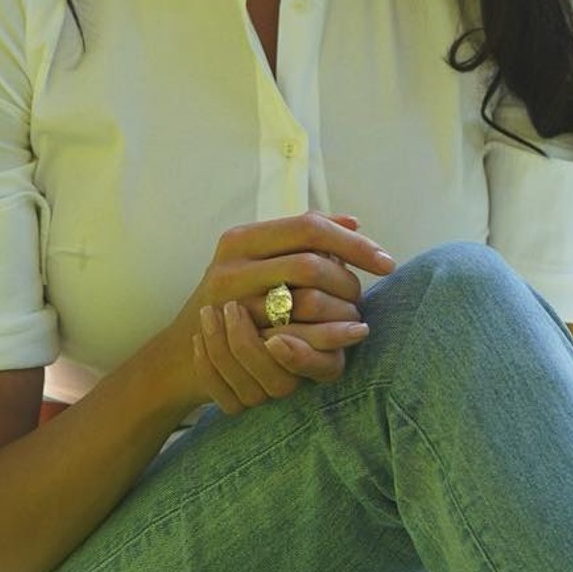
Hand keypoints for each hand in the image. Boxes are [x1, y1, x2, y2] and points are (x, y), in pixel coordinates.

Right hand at [171, 213, 394, 414]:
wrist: (186, 351)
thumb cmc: (234, 296)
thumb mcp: (258, 258)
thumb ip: (302, 237)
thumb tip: (354, 221)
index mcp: (240, 239)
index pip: (309, 228)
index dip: (353, 243)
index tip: (386, 262)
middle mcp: (231, 267)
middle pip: (311, 263)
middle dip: (349, 280)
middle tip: (364, 295)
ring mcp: (232, 306)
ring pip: (307, 301)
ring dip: (342, 310)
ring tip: (356, 317)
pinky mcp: (238, 342)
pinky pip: (296, 338)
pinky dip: (328, 338)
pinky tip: (345, 338)